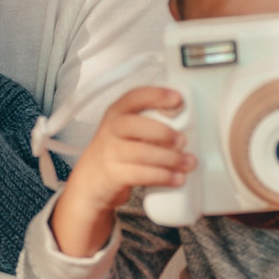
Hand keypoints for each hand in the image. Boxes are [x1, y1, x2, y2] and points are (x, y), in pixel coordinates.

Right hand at [53, 87, 191, 257]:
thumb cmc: (117, 153)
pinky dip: (162, 176)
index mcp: (117, 113)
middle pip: (136, 125)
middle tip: (183, 141)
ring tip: (187, 163)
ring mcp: (109, 153)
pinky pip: (140, 174)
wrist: (91, 182)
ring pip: (141, 152)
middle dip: (164, 132)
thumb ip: (149, 124)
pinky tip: (176, 178)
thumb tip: (187, 127)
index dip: (156, 95)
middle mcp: (111, 130)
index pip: (134, 97)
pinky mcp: (113, 175)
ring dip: (169, 158)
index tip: (178, 99)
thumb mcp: (126, 131)